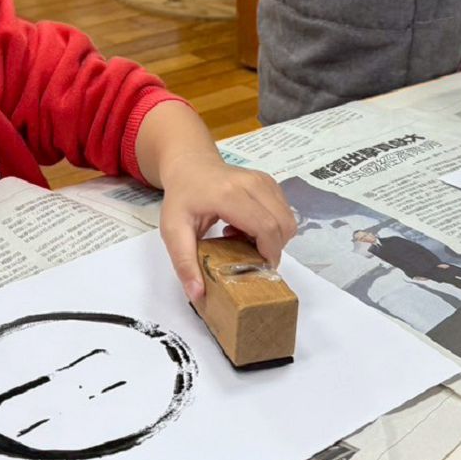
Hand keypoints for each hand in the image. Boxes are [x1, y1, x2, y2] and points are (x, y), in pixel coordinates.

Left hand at [157, 150, 295, 300]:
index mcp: (228, 195)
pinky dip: (272, 227)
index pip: (266, 227)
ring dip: (273, 238)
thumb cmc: (181, 197)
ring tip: (244, 240)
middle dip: (273, 249)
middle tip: (248, 258)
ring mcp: (264, 180)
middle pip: (283, 225)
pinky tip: (247, 227)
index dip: (269, 253)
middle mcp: (252, 183)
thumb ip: (184, 262)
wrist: (190, 165)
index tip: (256, 269)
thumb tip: (198, 295)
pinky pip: (284, 212)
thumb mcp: (173, 231)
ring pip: (287, 220)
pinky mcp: (270, 182)